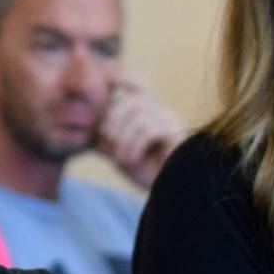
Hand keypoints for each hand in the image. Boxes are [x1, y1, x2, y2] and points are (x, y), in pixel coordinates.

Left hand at [94, 74, 185, 188]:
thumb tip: (96, 127)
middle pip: (133, 101)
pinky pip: (149, 129)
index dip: (127, 80)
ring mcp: (172, 121)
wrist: (170, 195)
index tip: (110, 78)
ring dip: (123, 139)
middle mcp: (163, 113)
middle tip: (108, 143)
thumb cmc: (147, 175)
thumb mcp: (122, 154)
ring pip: (139, 116)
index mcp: (150, 115)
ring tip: (122, 160)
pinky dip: (134, 145)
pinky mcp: (178, 133)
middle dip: (114, 120)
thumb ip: (110, 139)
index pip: (141, 88)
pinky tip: (131, 161)